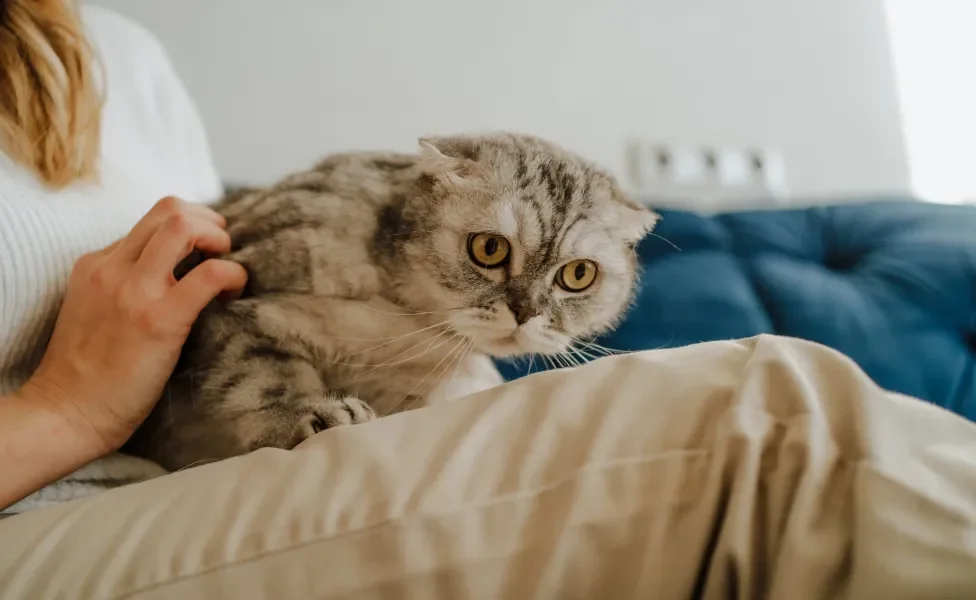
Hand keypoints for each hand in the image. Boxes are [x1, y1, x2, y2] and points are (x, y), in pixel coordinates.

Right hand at [17, 197, 246, 455]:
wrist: (64, 414)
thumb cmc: (87, 376)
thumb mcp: (96, 311)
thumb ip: (126, 287)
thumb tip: (178, 278)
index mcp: (96, 265)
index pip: (151, 221)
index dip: (190, 229)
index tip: (206, 252)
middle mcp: (112, 268)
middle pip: (169, 209)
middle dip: (208, 222)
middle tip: (223, 253)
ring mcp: (133, 290)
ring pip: (183, 226)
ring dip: (219, 239)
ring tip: (229, 269)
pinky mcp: (158, 319)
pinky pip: (209, 274)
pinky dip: (232, 275)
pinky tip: (234, 295)